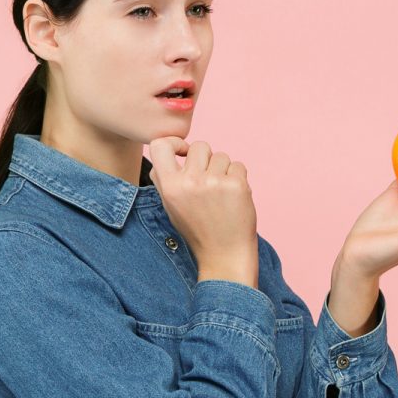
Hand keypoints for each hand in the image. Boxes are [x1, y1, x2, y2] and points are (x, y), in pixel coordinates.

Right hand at [148, 138, 258, 286]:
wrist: (224, 255)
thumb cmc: (197, 230)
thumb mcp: (171, 206)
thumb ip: (165, 179)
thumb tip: (169, 151)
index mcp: (169, 187)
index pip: (160, 145)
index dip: (174, 143)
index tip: (183, 152)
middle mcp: (189, 182)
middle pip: (200, 146)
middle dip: (207, 159)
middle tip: (209, 181)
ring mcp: (213, 182)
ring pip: (221, 156)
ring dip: (224, 170)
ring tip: (222, 194)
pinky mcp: (236, 185)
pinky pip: (238, 166)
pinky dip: (238, 178)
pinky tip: (233, 198)